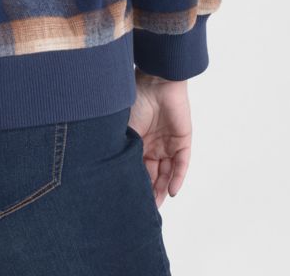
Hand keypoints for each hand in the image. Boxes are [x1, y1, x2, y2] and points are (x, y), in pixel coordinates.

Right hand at [128, 67, 191, 207]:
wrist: (155, 81)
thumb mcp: (123, 128)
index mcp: (137, 139)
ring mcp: (168, 143)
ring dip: (162, 188)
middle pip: (152, 173)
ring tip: (156, 204)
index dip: (134, 182)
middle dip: (148, 191)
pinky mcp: (182, 141)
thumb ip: (120, 146)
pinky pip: (181, 164)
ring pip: (167, 173)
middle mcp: (152, 144)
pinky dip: (177, 179)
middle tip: (143, 208)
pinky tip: (171, 191)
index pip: (137, 167)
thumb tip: (107, 168)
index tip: (129, 198)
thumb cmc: (134, 99)